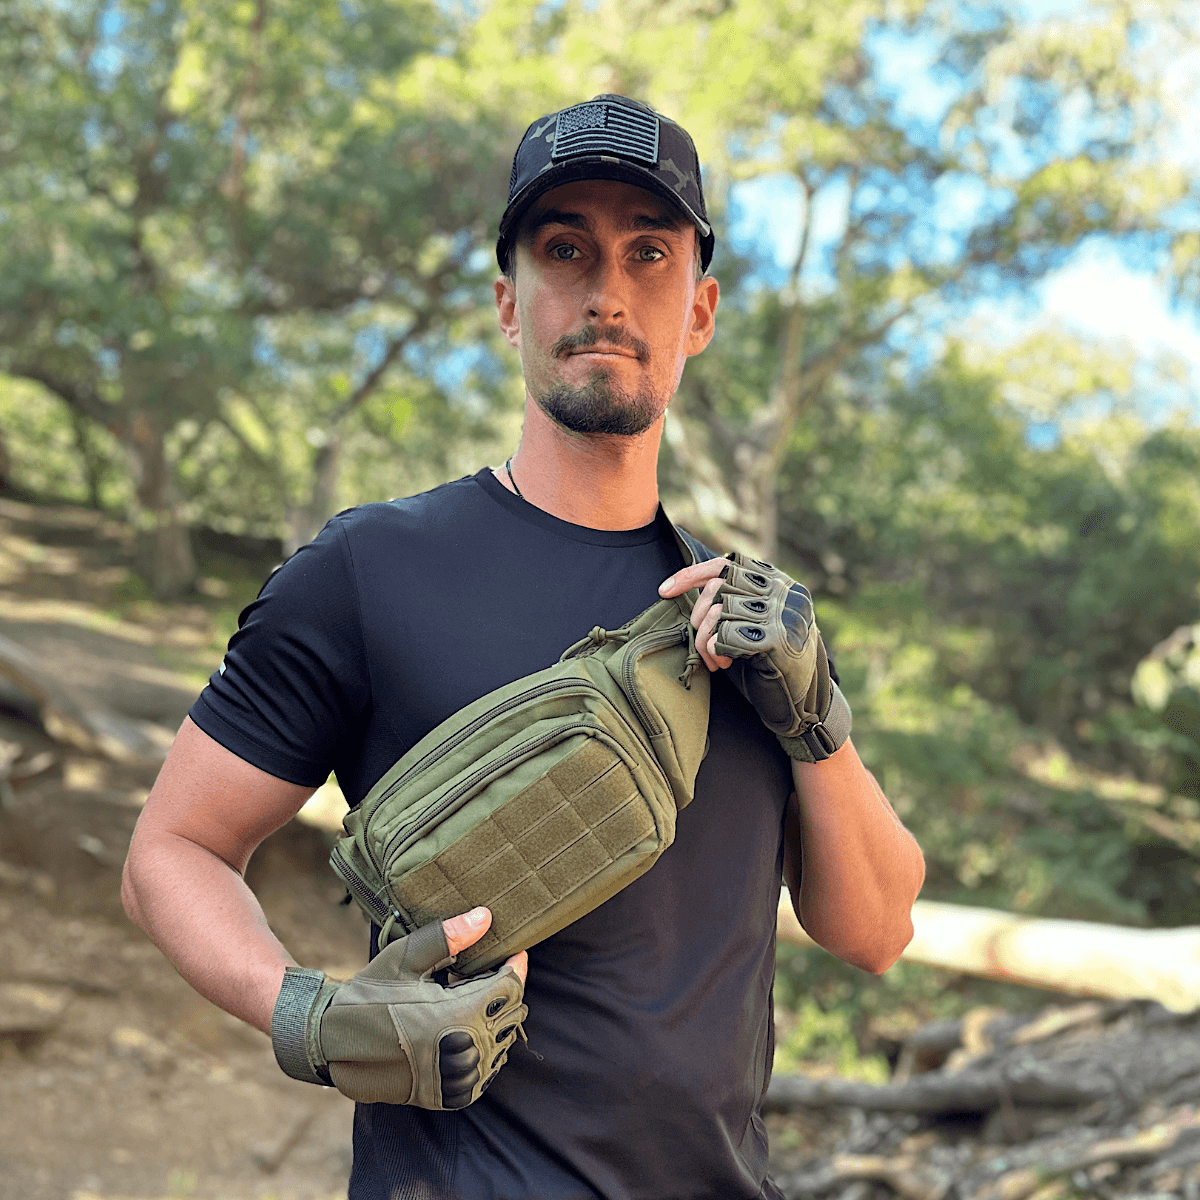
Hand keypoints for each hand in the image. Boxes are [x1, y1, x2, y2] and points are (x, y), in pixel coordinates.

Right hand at [271, 907, 528, 1108]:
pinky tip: (463, 1029)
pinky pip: (489, 1067)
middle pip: (512, 1013)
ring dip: (494, 1018)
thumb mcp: (405, 958)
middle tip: (482, 975)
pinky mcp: (452, 1096)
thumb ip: (448, 937)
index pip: (511, 988)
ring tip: (468, 1000)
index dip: (514, 966)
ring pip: (504, 1041)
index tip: (513, 952)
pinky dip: (484, 1046)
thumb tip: (486, 916)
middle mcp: (462, 1051)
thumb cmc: (370, 994)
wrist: (334, 1045)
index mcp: (455, 1015)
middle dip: (504, 991)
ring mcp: (459, 1078)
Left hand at [661, 553, 850, 760]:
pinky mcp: (777, 638)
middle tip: (703, 644)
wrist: (800, 705)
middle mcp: (783, 590)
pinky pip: (725, 636)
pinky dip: (715, 651)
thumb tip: (693, 587)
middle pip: (718, 587)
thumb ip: (734, 602)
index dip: (690, 575)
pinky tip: (725, 664)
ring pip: (719, 611)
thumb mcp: (754, 624)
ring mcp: (782, 612)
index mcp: (777, 582)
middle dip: (698, 616)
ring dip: (705, 640)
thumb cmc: (769, 665)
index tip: (663, 591)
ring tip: (716, 661)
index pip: (726, 565)